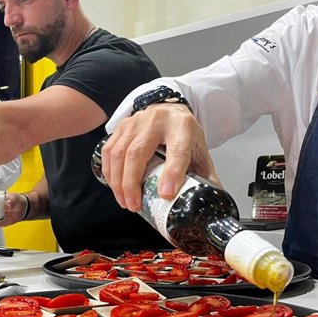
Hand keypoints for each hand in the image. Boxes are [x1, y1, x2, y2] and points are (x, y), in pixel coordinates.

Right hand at [102, 103, 219, 211]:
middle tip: (134, 205)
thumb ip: (205, 178)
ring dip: (118, 181)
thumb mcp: (200, 154)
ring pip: (119, 153)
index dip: (171, 174)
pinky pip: (109, 150)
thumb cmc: (185, 135)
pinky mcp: (122, 125)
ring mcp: (136, 121)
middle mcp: (158, 121)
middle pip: (138, 153)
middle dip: (132, 184)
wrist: (171, 111)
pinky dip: (109, 171)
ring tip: (124, 201)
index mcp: (183, 128)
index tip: (165, 195)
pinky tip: (114, 186)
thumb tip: (208, 205)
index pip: (177, 151)